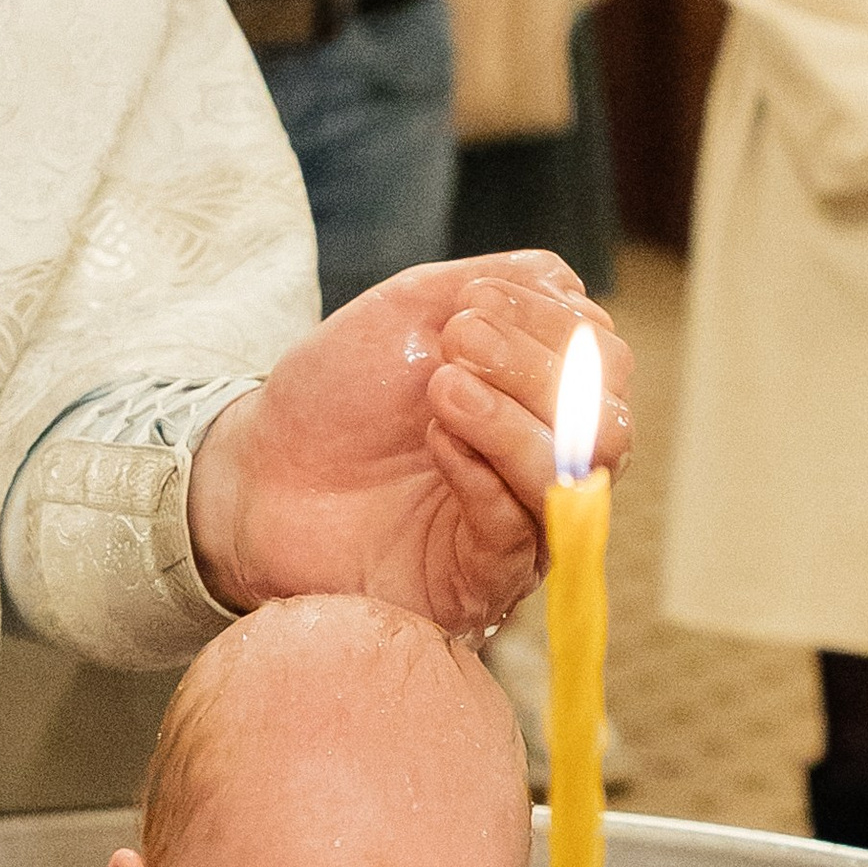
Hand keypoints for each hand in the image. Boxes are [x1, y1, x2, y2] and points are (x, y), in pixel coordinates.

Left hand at [184, 254, 634, 636]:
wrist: (258, 470)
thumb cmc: (337, 393)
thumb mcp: (412, 310)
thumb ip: (496, 285)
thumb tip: (572, 288)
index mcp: (542, 396)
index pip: (603, 361)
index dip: (552, 324)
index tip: (472, 302)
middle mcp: (546, 462)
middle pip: (609, 423)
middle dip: (539, 370)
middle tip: (459, 340)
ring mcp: (520, 526)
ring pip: (574, 481)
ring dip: (513, 420)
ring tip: (442, 387)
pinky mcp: (479, 581)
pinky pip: (517, 534)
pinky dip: (482, 472)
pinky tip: (436, 438)